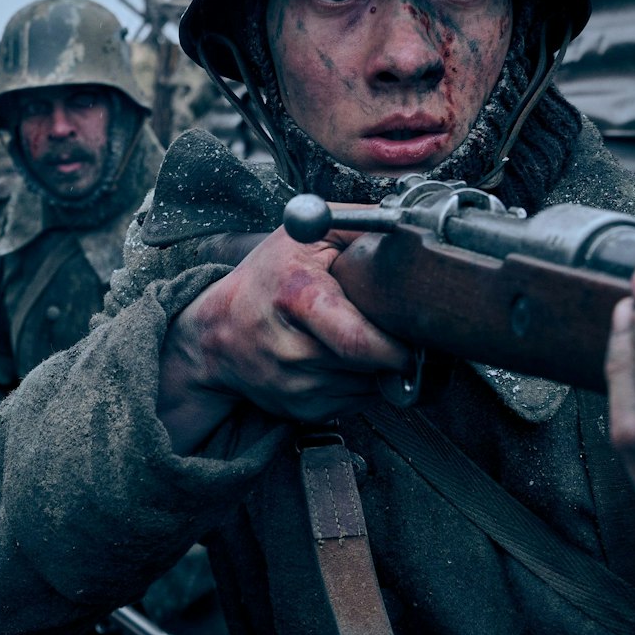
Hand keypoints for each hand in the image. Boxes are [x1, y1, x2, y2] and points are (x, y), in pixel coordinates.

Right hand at [159, 221, 411, 451]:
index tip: (415, 335)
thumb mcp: (304, 235)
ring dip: (378, 368)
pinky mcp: (303, 410)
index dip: (396, 346)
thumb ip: (358, 223)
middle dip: (395, 352)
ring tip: (362, 340)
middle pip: (371, 365)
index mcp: (298, 300)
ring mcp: (298, 386)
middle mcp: (294, 350)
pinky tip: (343, 360)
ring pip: (369, 386)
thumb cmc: (266, 279)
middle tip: (403, 334)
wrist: (219, 333)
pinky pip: (356, 402)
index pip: (359, 340)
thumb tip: (409, 229)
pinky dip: (361, 383)